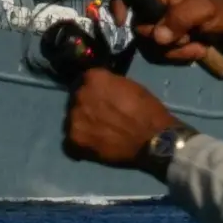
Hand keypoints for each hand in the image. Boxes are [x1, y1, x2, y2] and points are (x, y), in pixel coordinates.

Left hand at [62, 68, 180, 170]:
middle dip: (86, 105)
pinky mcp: (75, 138)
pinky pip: (70, 139)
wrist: (153, 139)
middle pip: (77, 98)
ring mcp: (75, 117)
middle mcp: (80, 94)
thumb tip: (102, 89)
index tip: (99, 97)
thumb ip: (110, 85)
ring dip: (82, 123)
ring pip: (72, 118)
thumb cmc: (147, 110)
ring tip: (96, 132)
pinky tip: (91, 144)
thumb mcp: (130, 86)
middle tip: (99, 116)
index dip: (92, 90)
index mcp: (94, 78)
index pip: (84, 80)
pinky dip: (79, 142)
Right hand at [111, 0, 222, 65]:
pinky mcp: (164, 39)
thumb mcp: (202, 8)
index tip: (123, 24)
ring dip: (174, 49)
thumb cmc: (218, 9)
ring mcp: (157, 23)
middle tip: (185, 37)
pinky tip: (196, 50)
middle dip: (161, 38)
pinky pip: (158, 54)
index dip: (119, 6)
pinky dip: (178, 55)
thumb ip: (179, 18)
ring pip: (148, 44)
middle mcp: (153, 4)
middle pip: (137, 26)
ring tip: (196, 44)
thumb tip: (157, 37)